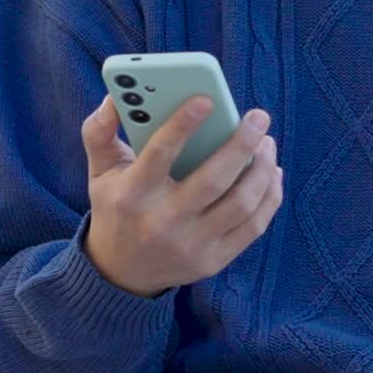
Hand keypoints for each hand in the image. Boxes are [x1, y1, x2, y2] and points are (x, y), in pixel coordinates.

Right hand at [81, 95, 282, 296]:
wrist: (120, 273)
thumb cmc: (116, 209)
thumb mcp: (100, 172)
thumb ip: (100, 132)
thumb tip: (113, 99)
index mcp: (132, 195)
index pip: (160, 154)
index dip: (183, 124)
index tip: (207, 99)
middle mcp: (162, 222)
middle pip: (213, 180)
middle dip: (242, 144)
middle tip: (259, 117)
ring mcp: (191, 245)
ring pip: (241, 203)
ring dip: (262, 168)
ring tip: (267, 142)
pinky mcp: (213, 261)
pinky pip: (253, 226)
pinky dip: (269, 196)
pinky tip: (272, 172)